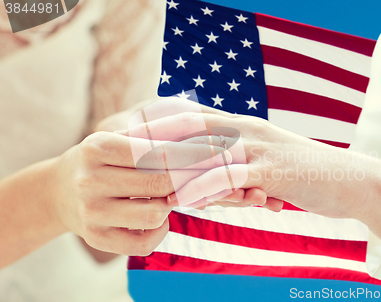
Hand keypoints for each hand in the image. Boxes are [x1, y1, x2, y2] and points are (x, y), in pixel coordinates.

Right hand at [49, 131, 229, 255]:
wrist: (60, 191)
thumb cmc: (102, 160)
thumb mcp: (119, 139)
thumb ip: (156, 138)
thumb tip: (205, 142)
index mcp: (98, 148)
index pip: (158, 152)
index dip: (194, 153)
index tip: (220, 150)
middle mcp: (90, 180)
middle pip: (161, 183)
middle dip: (191, 178)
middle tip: (214, 172)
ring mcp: (91, 213)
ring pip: (156, 214)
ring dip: (172, 204)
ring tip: (171, 194)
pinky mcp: (97, 239)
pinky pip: (144, 242)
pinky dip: (160, 230)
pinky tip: (158, 216)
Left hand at [121, 109, 349, 215]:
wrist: (347, 180)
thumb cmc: (302, 172)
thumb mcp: (265, 160)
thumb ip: (236, 163)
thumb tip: (208, 177)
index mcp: (243, 126)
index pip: (194, 115)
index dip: (162, 121)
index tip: (131, 132)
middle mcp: (246, 130)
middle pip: (191, 128)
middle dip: (156, 138)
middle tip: (122, 151)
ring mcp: (258, 149)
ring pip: (205, 152)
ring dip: (172, 166)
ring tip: (142, 179)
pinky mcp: (271, 172)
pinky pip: (229, 178)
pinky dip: (203, 187)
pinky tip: (183, 198)